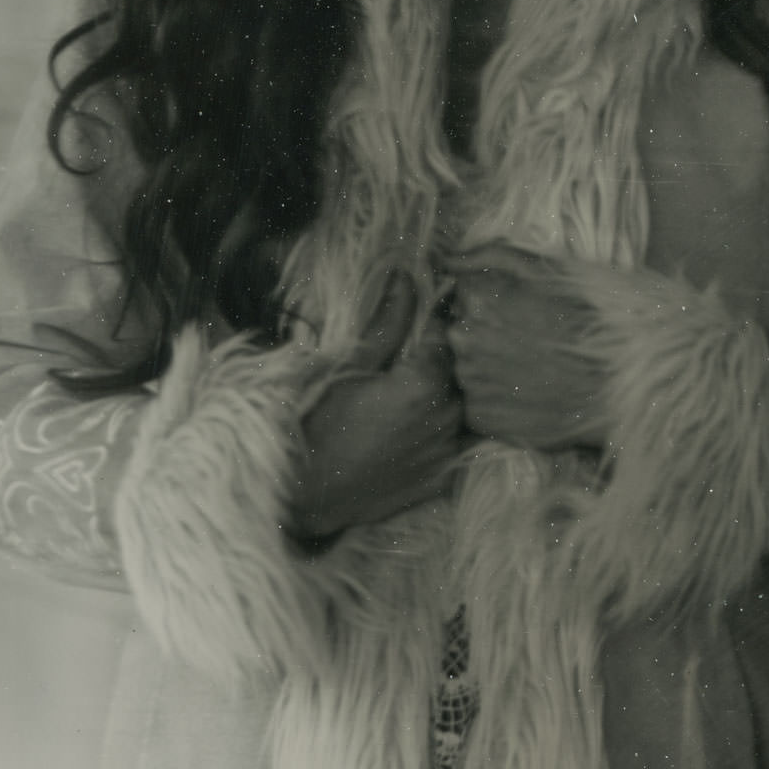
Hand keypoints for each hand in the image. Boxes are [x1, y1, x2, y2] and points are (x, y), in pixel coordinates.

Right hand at [290, 271, 463, 539]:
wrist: (303, 492)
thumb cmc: (318, 421)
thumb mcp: (350, 363)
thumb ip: (389, 322)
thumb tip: (404, 276)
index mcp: (425, 384)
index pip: (448, 337)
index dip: (437, 320)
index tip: (428, 312)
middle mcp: (446, 418)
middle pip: (463, 373)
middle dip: (447, 357)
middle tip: (419, 351)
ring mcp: (447, 451)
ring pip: (466, 408)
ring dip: (450, 393)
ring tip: (419, 387)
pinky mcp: (442, 478)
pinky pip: (460, 442)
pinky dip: (449, 427)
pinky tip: (422, 422)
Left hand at [445, 244, 606, 452]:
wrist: (621, 382)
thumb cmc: (588, 318)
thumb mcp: (544, 269)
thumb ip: (488, 256)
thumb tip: (446, 261)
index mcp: (476, 297)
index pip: (460, 297)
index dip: (489, 305)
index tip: (517, 315)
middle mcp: (463, 338)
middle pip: (460, 334)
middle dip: (485, 338)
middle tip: (528, 346)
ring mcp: (470, 381)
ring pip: (468, 370)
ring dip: (489, 371)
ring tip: (532, 373)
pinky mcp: (480, 417)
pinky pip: (477, 405)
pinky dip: (497, 403)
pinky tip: (529, 397)